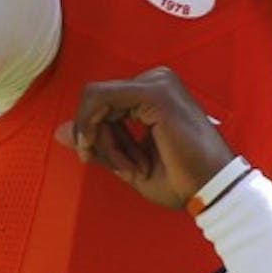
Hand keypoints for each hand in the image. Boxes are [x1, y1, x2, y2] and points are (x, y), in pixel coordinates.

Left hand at [54, 67, 235, 208]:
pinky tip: (117, 155)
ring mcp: (156, 82)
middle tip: (112, 165)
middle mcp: (155, 81)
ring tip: (127, 165)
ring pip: (94, 99)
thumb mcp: (125, 161)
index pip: (101, 100)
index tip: (99, 160)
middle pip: (94, 98)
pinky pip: (100, 100)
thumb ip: (95, 142)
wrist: (212, 191)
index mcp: (152, 93)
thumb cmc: (180, 180)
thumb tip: (59, 131)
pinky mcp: (155, 93)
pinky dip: (97, 130)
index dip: (90, 130)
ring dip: (99, 138)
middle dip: (92, 135)